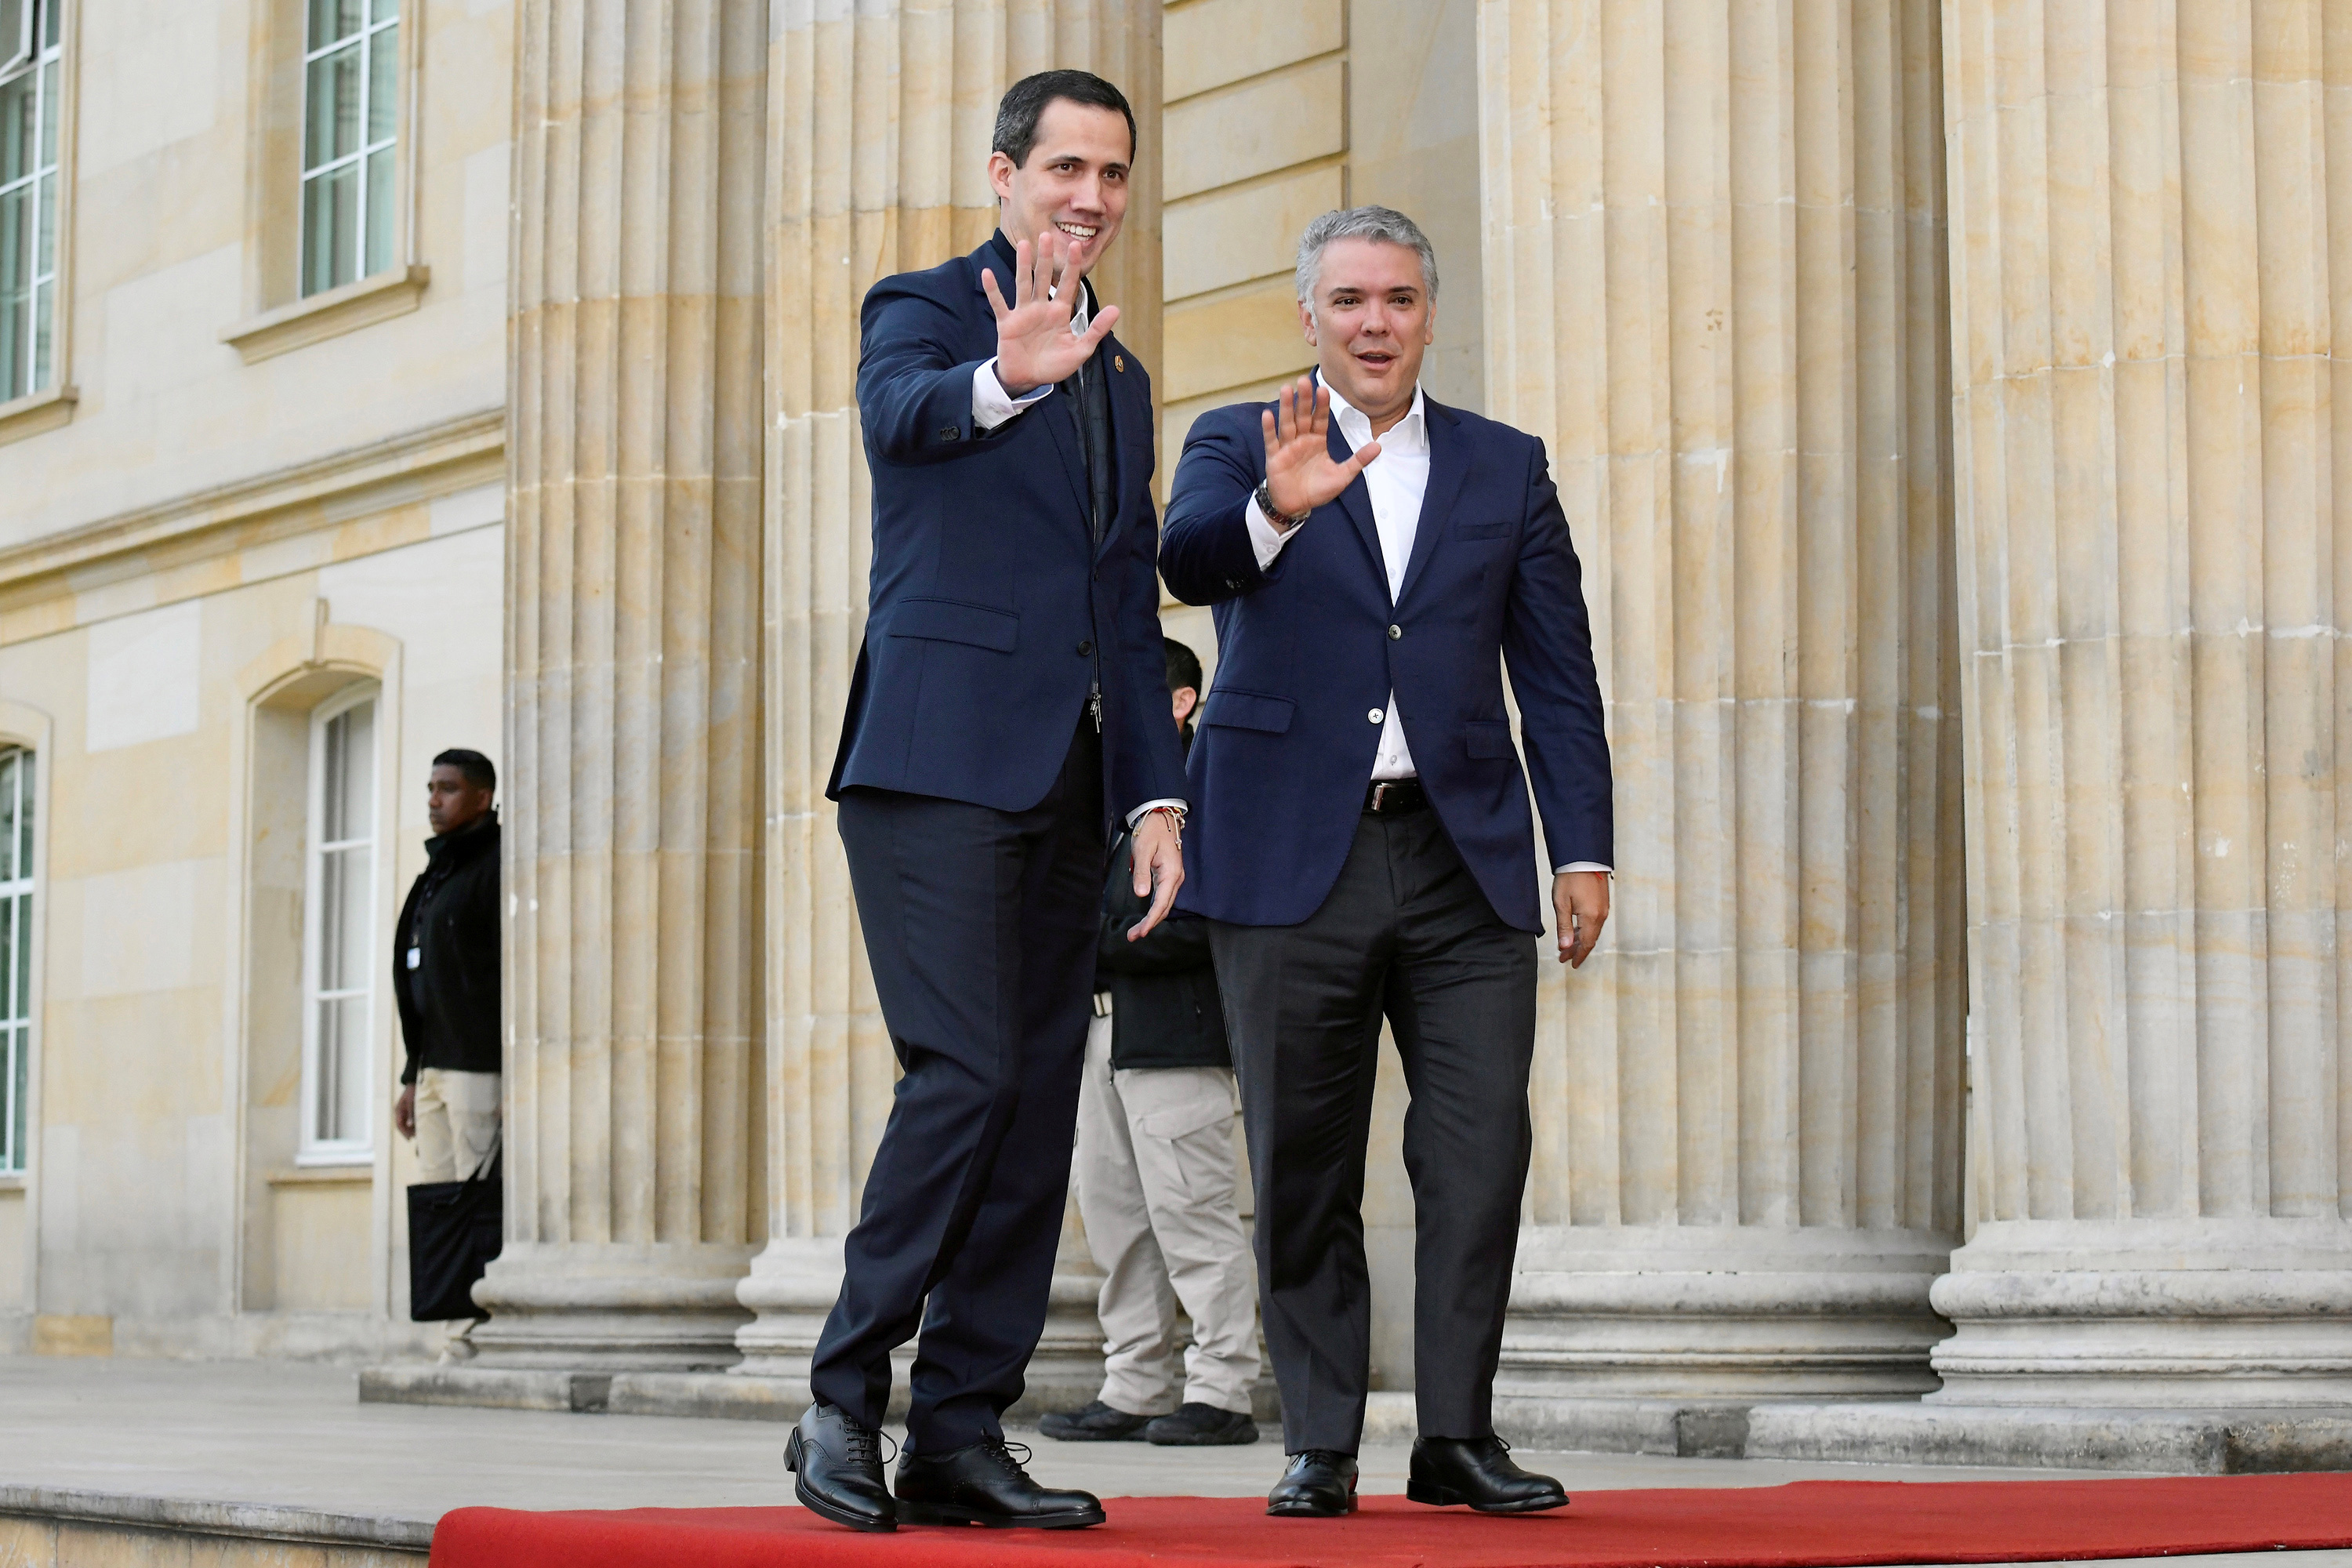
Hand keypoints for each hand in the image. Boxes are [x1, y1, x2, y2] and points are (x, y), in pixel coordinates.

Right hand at [394, 1083, 416, 1139]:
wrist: (415, 1082)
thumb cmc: (413, 1091)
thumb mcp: (412, 1103)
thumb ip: (411, 1114)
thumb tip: (410, 1125)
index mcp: (398, 1110)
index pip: (399, 1124)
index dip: (404, 1132)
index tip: (409, 1139)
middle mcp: (401, 1112)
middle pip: (403, 1125)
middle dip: (408, 1132)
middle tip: (415, 1138)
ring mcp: (405, 1111)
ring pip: (407, 1123)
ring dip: (411, 1129)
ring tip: (418, 1134)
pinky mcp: (410, 1109)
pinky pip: (411, 1119)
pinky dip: (414, 1123)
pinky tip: (419, 1127)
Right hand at [981, 229, 1119, 397]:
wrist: (1029, 380)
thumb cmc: (1054, 365)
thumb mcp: (1080, 350)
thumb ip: (1096, 330)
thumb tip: (1116, 309)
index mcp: (1060, 313)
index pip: (1068, 285)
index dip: (1073, 267)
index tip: (1076, 246)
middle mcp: (1041, 308)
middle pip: (1045, 278)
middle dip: (1046, 257)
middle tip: (1047, 235)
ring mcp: (1023, 314)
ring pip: (1023, 284)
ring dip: (1023, 265)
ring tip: (1023, 244)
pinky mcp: (1007, 323)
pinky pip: (999, 303)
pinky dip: (993, 290)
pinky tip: (987, 274)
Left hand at [1126, 811, 1185, 941]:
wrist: (1161, 817)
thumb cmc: (1151, 831)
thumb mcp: (1143, 851)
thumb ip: (1142, 873)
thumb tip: (1141, 894)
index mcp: (1171, 874)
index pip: (1161, 904)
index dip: (1151, 920)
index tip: (1141, 932)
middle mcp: (1176, 879)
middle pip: (1164, 908)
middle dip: (1149, 924)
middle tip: (1133, 936)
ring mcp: (1174, 878)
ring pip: (1164, 905)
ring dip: (1152, 919)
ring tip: (1137, 931)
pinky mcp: (1169, 876)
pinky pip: (1164, 898)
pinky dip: (1155, 910)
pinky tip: (1147, 917)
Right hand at [1261, 374, 1380, 521]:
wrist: (1297, 506)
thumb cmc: (1318, 490)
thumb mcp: (1342, 475)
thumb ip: (1358, 460)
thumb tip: (1379, 446)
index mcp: (1318, 441)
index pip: (1320, 419)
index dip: (1322, 405)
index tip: (1324, 389)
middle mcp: (1302, 440)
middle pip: (1303, 416)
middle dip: (1304, 399)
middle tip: (1304, 380)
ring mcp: (1287, 447)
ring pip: (1287, 424)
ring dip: (1286, 407)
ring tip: (1285, 389)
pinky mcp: (1274, 458)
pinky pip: (1271, 441)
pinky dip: (1269, 429)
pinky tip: (1267, 415)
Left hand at [1554, 870, 1609, 967]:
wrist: (1582, 857)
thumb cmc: (1570, 878)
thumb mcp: (1562, 903)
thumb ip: (1564, 927)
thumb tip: (1565, 947)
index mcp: (1591, 918)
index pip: (1586, 944)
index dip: (1578, 955)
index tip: (1570, 963)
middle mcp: (1601, 915)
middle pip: (1590, 939)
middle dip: (1576, 949)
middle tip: (1563, 957)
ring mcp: (1603, 908)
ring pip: (1592, 930)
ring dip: (1580, 940)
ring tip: (1567, 946)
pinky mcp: (1602, 901)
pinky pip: (1595, 921)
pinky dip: (1585, 929)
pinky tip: (1576, 930)